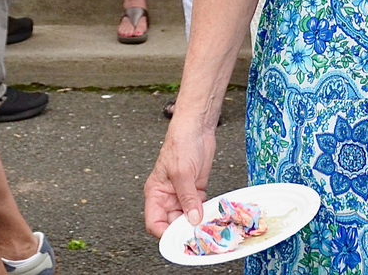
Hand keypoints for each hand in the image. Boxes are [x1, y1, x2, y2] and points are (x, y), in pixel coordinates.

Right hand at [144, 120, 216, 236]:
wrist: (197, 129)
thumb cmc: (181, 145)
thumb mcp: (182, 173)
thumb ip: (187, 198)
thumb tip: (192, 219)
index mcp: (155, 194)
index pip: (154, 223)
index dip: (164, 233)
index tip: (177, 239)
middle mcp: (167, 197)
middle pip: (172, 223)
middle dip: (183, 230)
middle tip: (197, 235)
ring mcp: (182, 194)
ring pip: (187, 217)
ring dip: (196, 222)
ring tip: (207, 227)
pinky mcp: (196, 189)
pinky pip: (199, 207)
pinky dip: (205, 212)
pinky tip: (213, 215)